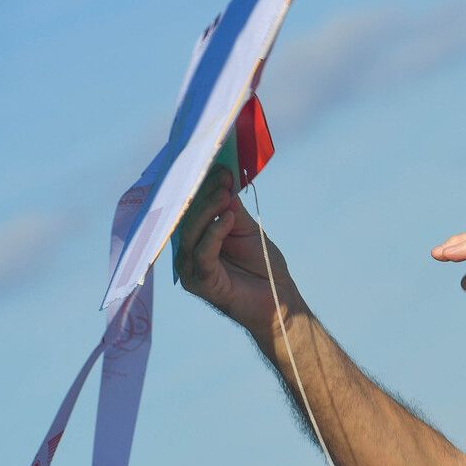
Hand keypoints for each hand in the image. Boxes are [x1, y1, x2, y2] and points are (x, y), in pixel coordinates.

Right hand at [177, 167, 304, 336]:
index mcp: (195, 240)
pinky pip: (203, 253)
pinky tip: (230, 219)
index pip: (190, 210)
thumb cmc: (263, 267)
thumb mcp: (247, 231)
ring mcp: (190, 270)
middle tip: (221, 176)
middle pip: (186, 219)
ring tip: (225, 193)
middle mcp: (187, 254)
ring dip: (208, 210)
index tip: (217, 165)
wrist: (279, 301)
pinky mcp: (200, 282)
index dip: (201, 188)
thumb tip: (222, 181)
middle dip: (203, 195)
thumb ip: (232, 210)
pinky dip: (215, 233)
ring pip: (191, 234)